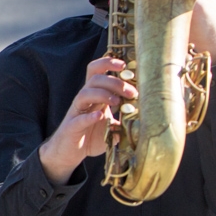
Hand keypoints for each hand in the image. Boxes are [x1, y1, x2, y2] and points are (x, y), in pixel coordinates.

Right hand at [37, 56, 135, 184]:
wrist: (68, 152)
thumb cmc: (90, 136)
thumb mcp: (112, 127)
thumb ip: (126, 121)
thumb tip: (147, 121)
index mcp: (94, 96)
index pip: (97, 71)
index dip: (108, 63)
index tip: (125, 64)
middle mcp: (85, 100)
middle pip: (94, 79)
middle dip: (114, 82)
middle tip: (131, 93)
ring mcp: (76, 112)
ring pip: (84, 93)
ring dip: (102, 94)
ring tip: (117, 102)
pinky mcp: (71, 127)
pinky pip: (78, 119)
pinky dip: (89, 116)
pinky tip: (100, 116)